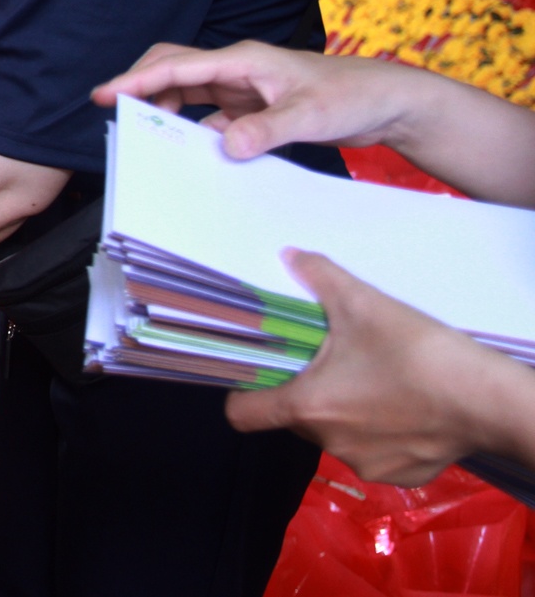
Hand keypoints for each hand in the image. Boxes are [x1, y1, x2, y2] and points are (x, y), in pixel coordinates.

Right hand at [91, 41, 406, 159]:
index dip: (137, 80)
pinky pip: (210, 116)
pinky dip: (194, 130)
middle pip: (173, 69)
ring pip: (188, 92)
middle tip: (112, 111)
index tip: (105, 95)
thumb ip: (267, 130)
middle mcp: (237, 70)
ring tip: (145, 135)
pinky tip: (189, 151)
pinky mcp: (253, 108)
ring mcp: (244, 88)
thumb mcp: (311, 114)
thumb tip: (225, 145)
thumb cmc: (354, 95)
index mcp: (243, 60)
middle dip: (140, 86)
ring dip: (165, 109)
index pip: (177, 67)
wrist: (388, 102)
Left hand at [226, 249, 516, 484]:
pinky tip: (405, 405)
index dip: (244, 393)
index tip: (259, 373)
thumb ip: (320, 278)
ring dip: (346, 410)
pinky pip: (375, 452)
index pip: (243, 415)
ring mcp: (367, 464)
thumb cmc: (419, 354)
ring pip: (336, 434)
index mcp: (308, 407)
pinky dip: (381, 432)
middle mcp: (330, 443)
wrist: (488, 401)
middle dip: (307, 390)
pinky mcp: (402, 476)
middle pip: (294, 418)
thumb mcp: (364, 304)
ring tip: (376, 380)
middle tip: (333, 362)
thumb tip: (290, 256)